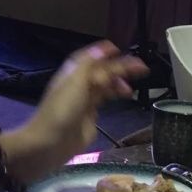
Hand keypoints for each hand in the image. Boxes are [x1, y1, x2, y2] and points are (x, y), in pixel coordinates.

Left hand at [21, 42, 148, 172]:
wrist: (51, 143)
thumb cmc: (62, 110)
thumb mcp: (75, 82)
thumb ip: (88, 65)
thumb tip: (102, 50)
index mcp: (72, 74)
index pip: (89, 58)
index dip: (102, 52)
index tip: (118, 48)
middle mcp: (78, 85)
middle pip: (102, 72)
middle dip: (120, 68)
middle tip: (140, 67)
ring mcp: (84, 101)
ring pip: (105, 86)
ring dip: (119, 82)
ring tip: (134, 85)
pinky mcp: (89, 116)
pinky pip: (104, 100)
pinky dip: (115, 95)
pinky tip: (124, 95)